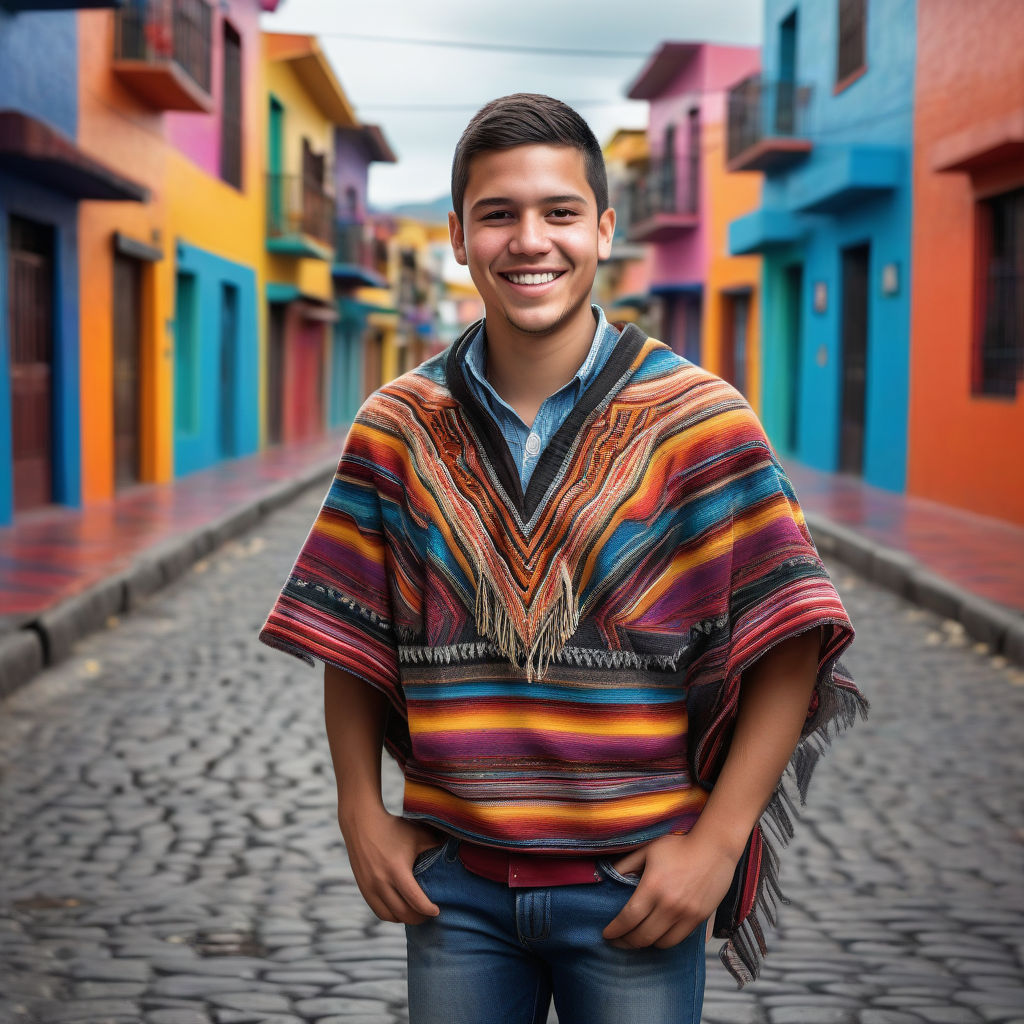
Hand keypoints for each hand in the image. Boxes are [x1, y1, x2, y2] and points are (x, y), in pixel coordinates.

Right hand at [339, 804, 442, 924]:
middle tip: (429, 914)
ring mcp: (370, 887)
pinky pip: (379, 911)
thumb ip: (437, 846)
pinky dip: (392, 915)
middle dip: (419, 918)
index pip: (415, 900)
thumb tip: (457, 852)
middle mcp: (381, 882)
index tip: (437, 910)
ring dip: (405, 919)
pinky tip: (401, 909)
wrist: (362, 823)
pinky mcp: (363, 889)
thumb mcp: (418, 835)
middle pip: (403, 914)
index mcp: (396, 870)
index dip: (428, 910)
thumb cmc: (394, 828)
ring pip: (390, 916)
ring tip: (416, 913)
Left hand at [601, 832, 738, 948]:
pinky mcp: (699, 919)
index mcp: (652, 887)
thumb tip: (605, 877)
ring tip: (636, 938)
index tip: (606, 934)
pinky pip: (677, 940)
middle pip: (641, 936)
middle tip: (617, 940)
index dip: (614, 930)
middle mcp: (668, 905)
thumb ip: (625, 865)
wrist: (714, 848)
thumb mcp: (647, 850)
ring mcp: (685, 914)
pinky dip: (664, 941)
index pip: (628, 918)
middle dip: (625, 942)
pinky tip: (657, 935)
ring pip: (660, 943)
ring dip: (645, 944)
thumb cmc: (678, 846)